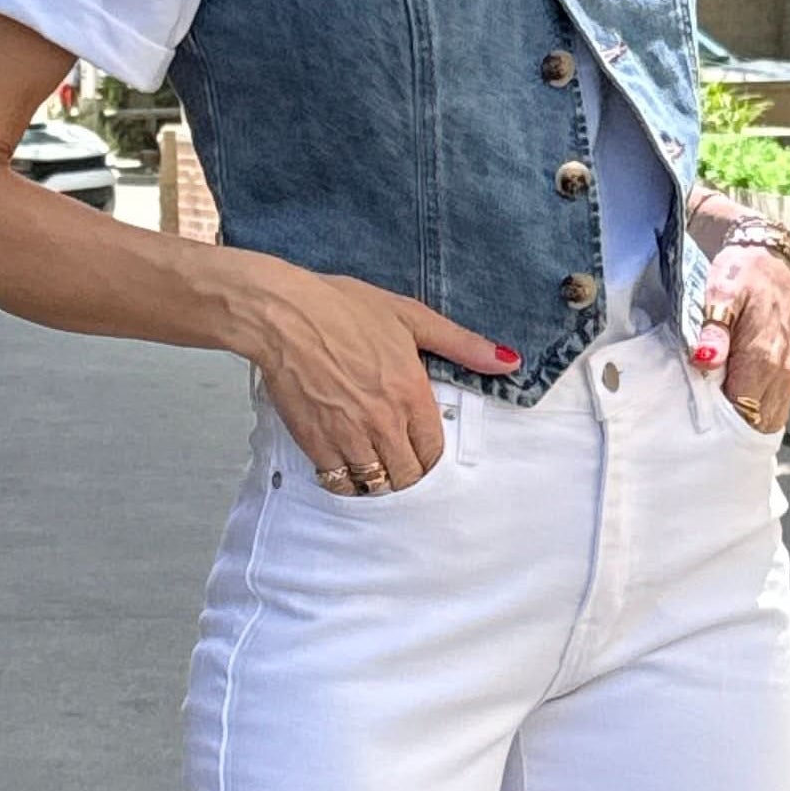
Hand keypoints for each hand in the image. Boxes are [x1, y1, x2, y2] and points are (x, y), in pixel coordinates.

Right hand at [245, 264, 520, 491]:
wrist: (282, 315)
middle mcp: (383, 420)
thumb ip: (461, 344)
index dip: (429, 455)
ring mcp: (348, 434)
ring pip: (375, 482)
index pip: (433, 450)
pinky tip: (345, 461)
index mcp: (411, 392)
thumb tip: (507, 361)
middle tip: (398, 459)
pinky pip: (339, 479)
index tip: (420, 448)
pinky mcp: (315, 441)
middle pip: (407, 475)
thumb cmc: (341, 308)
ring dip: (378, 478)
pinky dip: (345, 478)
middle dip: (407, 472)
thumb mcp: (410, 316)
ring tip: (373, 462)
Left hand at [693, 241, 789, 431]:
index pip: (740, 413)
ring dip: (744, 419)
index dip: (717, 419)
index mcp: (763, 358)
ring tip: (719, 406)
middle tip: (704, 413)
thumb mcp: (721, 294)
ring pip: (767, 420)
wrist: (776, 261)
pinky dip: (756, 411)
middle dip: (729, 425)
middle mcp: (782, 374)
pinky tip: (736, 398)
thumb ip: (713, 332)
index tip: (697, 412)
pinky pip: (775, 408)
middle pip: (754, 423)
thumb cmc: (745, 274)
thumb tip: (706, 361)